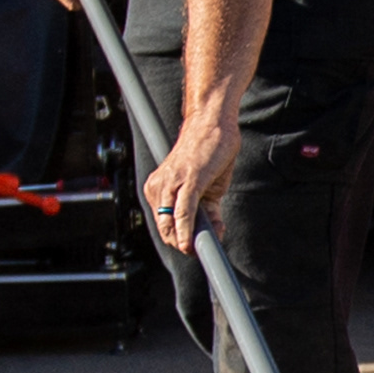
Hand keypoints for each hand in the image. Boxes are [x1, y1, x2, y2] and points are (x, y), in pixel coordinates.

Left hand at [142, 103, 243, 246]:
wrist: (212, 122)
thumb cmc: (209, 152)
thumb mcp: (208, 186)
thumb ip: (207, 209)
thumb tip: (215, 231)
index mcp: (160, 189)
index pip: (164, 223)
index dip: (177, 240)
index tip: (192, 249)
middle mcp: (159, 187)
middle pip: (164, 228)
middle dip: (181, 244)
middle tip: (199, 250)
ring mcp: (171, 184)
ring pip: (171, 224)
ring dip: (186, 241)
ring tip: (202, 246)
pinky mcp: (187, 180)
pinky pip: (183, 212)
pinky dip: (186, 230)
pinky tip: (192, 242)